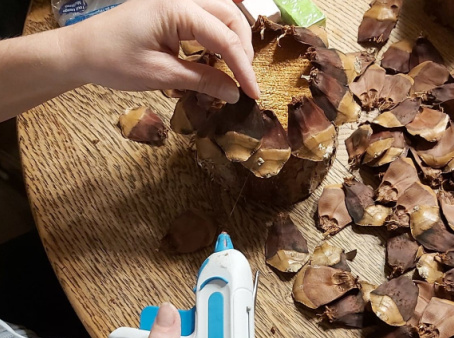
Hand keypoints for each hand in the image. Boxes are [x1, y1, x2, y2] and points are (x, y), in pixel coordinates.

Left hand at [69, 0, 258, 102]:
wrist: (79, 51)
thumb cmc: (113, 61)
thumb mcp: (161, 74)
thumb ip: (203, 80)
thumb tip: (235, 93)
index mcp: (177, 9)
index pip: (225, 37)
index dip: (243, 67)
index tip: (254, 93)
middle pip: (231, 16)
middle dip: (243, 50)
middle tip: (246, 82)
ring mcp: (177, 0)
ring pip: (222, 12)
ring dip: (234, 39)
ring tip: (237, 69)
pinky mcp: (173, 8)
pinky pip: (207, 15)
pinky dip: (220, 33)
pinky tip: (220, 53)